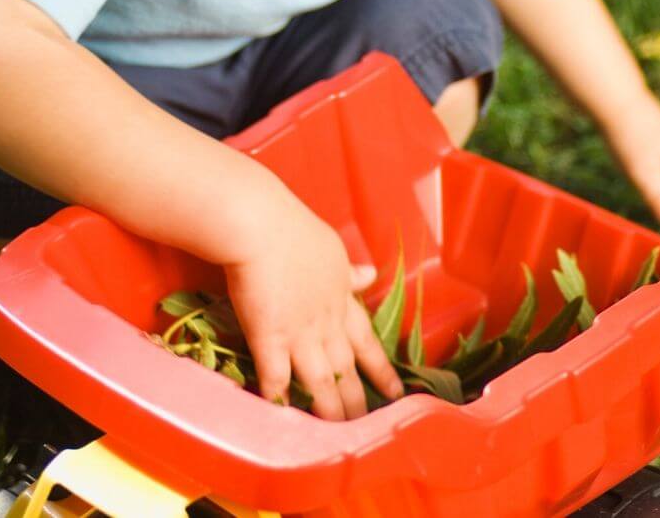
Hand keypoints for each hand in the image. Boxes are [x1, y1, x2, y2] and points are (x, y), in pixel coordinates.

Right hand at [223, 188, 403, 419]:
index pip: (367, 340)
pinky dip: (280, 400)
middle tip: (366, 425)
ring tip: (337, 433)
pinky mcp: (269, 337)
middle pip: (346, 368)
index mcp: (341, 298)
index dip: (381, 368)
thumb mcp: (331, 249)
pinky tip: (282, 418)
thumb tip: (371, 274)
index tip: (396, 391)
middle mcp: (326, 321)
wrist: (262, 225)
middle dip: (357, 399)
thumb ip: (348, 271)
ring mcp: (299, 333)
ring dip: (329, 409)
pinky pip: (276, 378)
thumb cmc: (294, 229)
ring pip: (320, 381)